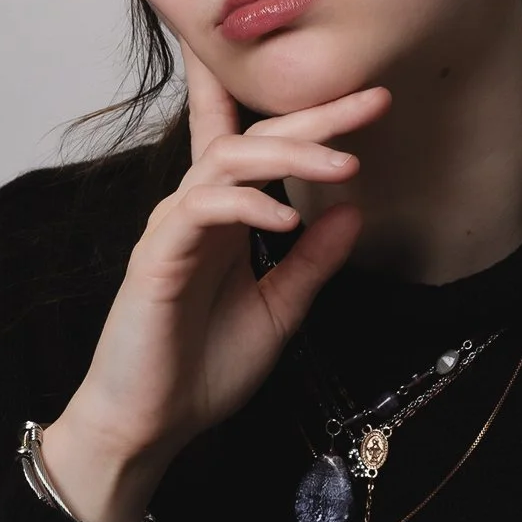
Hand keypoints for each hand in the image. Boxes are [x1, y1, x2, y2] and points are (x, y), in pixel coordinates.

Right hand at [53, 41, 391, 499]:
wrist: (151, 425)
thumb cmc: (205, 368)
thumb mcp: (280, 309)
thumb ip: (313, 261)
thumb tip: (355, 210)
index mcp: (226, 217)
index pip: (258, 145)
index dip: (305, 113)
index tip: (366, 96)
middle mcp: (197, 210)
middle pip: (253, 137)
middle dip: (314, 115)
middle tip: (371, 100)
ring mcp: (174, 228)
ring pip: (228, 160)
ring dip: (291, 156)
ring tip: (345, 164)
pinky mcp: (157, 256)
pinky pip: (203, 209)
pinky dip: (249, 206)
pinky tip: (289, 220)